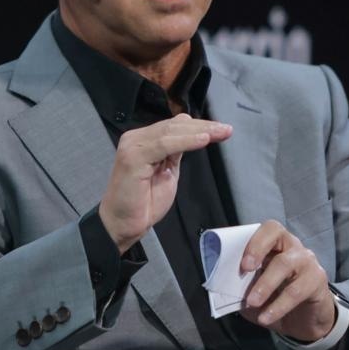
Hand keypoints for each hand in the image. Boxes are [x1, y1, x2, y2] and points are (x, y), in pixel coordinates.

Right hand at [99, 114, 231, 252]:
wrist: (123, 224)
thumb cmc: (143, 203)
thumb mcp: (167, 173)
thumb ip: (176, 154)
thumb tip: (191, 136)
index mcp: (143, 140)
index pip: (174, 125)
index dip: (199, 125)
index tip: (221, 129)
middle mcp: (135, 139)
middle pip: (174, 125)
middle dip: (203, 126)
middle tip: (225, 129)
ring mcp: (133, 146)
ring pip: (171, 131)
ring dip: (199, 131)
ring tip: (220, 133)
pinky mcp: (133, 157)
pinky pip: (165, 145)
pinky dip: (186, 141)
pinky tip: (203, 140)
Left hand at [239, 219, 336, 341]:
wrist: (306, 321)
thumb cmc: (276, 299)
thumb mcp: (254, 292)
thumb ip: (241, 286)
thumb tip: (222, 288)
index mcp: (275, 244)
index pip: (267, 229)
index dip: (253, 241)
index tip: (242, 262)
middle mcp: (292, 246)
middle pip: (277, 234)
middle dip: (257, 249)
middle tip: (244, 270)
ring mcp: (307, 261)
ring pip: (285, 264)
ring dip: (265, 284)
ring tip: (252, 303)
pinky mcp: (317, 281)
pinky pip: (296, 291)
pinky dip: (278, 306)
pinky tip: (266, 317)